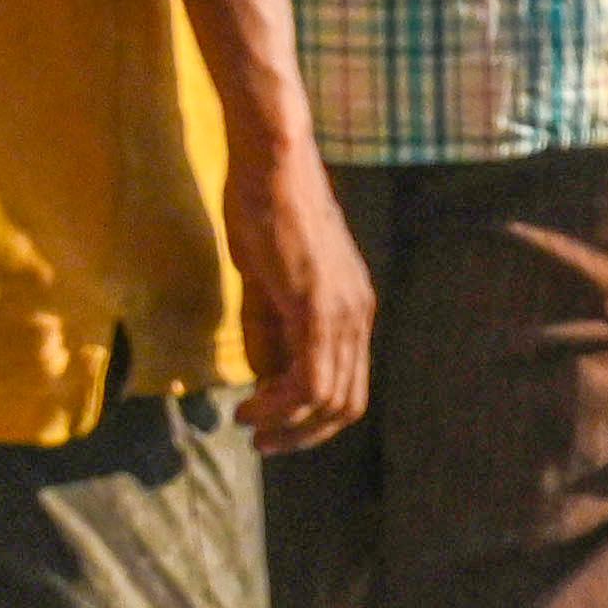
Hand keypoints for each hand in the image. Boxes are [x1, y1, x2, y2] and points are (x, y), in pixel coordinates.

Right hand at [222, 127, 373, 452]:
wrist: (273, 165)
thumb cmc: (266, 214)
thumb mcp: (269, 284)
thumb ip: (273, 330)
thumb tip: (267, 377)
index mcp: (351, 310)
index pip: (349, 386)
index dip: (312, 419)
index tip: (269, 426)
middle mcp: (357, 315)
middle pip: (348, 403)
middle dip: (303, 435)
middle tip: (261, 442)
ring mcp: (343, 311)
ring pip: (331, 398)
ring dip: (288, 425)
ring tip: (249, 425)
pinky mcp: (318, 305)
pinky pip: (312, 377)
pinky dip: (281, 405)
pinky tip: (250, 405)